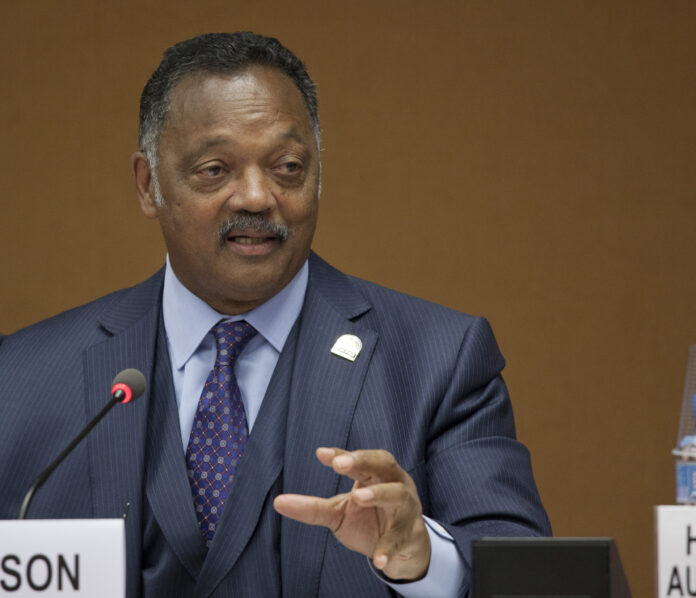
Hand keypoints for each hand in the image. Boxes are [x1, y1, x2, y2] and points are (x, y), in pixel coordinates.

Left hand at [273, 447, 430, 580]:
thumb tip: (278, 502)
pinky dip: (388, 548)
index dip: (343, 455)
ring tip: (358, 497)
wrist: (402, 548)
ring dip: (379, 493)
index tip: (321, 454)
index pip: (361, 458)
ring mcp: (405, 508)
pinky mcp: (409, 534)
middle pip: (383, 464)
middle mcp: (395, 483)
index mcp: (376, 473)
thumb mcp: (339, 511)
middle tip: (341, 464)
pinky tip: (377, 560)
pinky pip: (399, 540)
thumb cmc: (369, 519)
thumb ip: (313, 506)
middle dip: (362, 461)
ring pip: (397, 494)